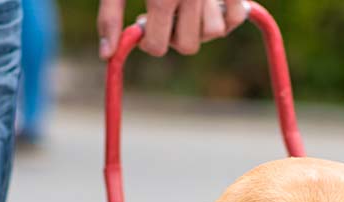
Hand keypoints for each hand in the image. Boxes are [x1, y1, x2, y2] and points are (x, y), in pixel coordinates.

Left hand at [98, 0, 248, 60]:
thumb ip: (110, 16)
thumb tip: (106, 56)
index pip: (158, 47)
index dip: (149, 40)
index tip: (145, 22)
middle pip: (188, 45)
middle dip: (174, 36)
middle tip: (166, 15)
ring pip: (213, 33)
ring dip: (199, 26)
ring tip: (186, 6)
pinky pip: (236, 16)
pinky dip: (226, 15)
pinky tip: (209, 4)